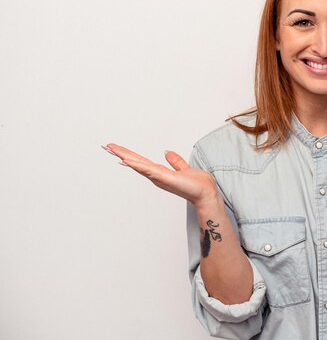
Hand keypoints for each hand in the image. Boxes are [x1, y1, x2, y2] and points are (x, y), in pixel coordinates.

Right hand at [102, 143, 219, 206]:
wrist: (206, 193)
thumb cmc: (197, 184)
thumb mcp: (184, 168)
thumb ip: (175, 161)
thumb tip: (167, 153)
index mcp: (160, 172)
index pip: (141, 161)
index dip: (128, 154)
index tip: (115, 148)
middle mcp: (157, 175)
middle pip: (135, 162)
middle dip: (120, 154)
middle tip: (106, 146)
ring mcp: (159, 177)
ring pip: (138, 164)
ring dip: (124, 156)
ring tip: (112, 149)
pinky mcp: (165, 178)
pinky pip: (149, 170)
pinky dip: (137, 165)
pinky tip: (126, 160)